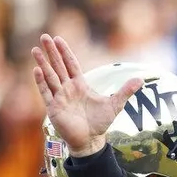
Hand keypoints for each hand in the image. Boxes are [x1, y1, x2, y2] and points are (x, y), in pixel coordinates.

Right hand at [31, 34, 142, 156]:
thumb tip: (141, 79)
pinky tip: (37, 70)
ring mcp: (60, 97)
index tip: (58, 38)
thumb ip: (126, 91)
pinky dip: (42, 82)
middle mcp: (68, 88)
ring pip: (50, 77)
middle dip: (51, 52)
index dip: (65, 52)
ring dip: (43, 63)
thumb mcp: (115, 104)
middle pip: (58, 66)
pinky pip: (46, 93)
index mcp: (80, 85)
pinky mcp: (54, 107)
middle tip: (44, 37)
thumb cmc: (100, 122)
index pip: (71, 64)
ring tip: (35, 49)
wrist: (91, 139)